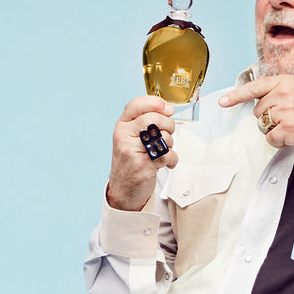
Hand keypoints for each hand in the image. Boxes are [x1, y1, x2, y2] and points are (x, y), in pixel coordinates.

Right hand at [106, 96, 177, 210]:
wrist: (123, 190)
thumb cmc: (131, 162)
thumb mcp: (130, 137)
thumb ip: (144, 122)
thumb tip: (168, 109)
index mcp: (122, 126)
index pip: (137, 104)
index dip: (156, 103)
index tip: (168, 109)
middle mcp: (124, 136)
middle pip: (153, 119)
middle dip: (168, 125)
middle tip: (167, 134)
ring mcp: (132, 150)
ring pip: (163, 137)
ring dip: (170, 144)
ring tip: (163, 151)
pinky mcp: (143, 165)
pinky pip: (167, 155)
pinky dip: (172, 159)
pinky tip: (166, 163)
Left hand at [219, 74, 293, 152]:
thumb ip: (281, 89)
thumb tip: (260, 93)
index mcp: (286, 82)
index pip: (256, 87)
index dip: (236, 95)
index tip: (222, 101)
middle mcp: (284, 94)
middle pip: (258, 111)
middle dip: (268, 118)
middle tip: (288, 119)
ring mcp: (285, 111)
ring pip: (263, 125)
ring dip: (274, 130)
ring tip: (293, 126)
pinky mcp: (287, 128)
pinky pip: (270, 138)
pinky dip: (279, 141)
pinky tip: (293, 136)